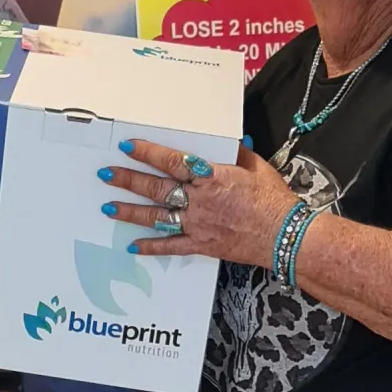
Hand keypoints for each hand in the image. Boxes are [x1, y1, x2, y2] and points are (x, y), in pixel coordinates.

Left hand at [99, 140, 296, 263]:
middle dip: (128, 180)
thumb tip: (225, 143)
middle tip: (107, 174)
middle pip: (156, 188)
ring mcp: (197, 224)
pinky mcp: (202, 245)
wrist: (285, 236)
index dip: (148, 153)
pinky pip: (171, 247)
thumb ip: (235, 154)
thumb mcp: (255, 167)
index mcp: (211, 177)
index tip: (128, 147)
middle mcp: (199, 201)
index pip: (172, 162)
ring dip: (131, 212)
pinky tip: (133, 246)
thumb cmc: (274, 201)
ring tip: (108, 207)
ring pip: (156, 216)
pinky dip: (151, 248)